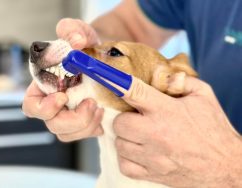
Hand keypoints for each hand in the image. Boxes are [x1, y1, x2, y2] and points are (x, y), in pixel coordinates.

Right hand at [22, 18, 103, 141]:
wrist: (104, 59)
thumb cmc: (87, 48)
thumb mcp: (80, 33)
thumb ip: (73, 30)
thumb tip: (76, 41)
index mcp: (45, 86)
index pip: (31, 106)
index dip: (43, 108)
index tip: (63, 97)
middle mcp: (53, 105)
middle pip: (52, 124)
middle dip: (73, 119)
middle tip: (91, 104)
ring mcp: (68, 116)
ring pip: (67, 134)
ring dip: (86, 125)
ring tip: (100, 108)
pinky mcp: (82, 123)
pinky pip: (83, 135)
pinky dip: (94, 129)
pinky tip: (103, 116)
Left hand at [113, 77, 241, 186]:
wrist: (225, 166)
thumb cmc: (214, 130)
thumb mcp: (203, 97)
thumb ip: (182, 81)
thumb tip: (163, 74)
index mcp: (167, 111)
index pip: (134, 92)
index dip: (116, 83)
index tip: (106, 78)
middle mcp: (156, 134)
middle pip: (119, 123)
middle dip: (123, 118)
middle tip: (135, 118)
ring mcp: (153, 157)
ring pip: (120, 144)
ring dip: (126, 138)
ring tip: (139, 135)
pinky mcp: (152, 174)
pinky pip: (125, 165)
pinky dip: (127, 158)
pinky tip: (138, 152)